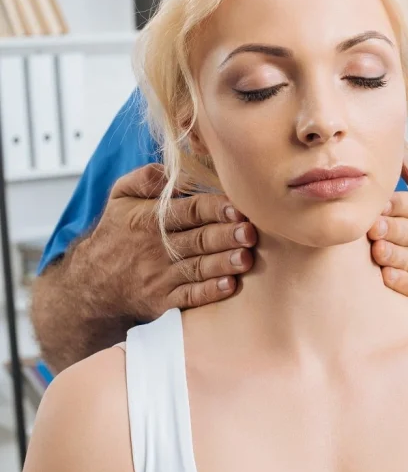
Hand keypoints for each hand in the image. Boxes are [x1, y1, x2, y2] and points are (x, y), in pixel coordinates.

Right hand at [82, 163, 256, 320]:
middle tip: (250, 232)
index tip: (238, 207)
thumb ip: (146, 178)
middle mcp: (156, 248)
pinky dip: (210, 292)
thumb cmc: (115, 233)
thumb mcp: (120, 197)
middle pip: (198, 240)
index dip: (215, 209)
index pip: (188, 211)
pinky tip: (230, 286)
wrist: (92, 282)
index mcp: (148, 219)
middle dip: (226, 236)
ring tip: (247, 259)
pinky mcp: (163, 301)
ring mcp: (160, 277)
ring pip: (198, 269)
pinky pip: (189, 297)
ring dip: (224, 264)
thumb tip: (176, 170)